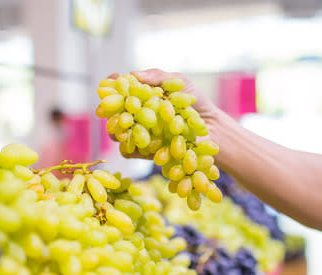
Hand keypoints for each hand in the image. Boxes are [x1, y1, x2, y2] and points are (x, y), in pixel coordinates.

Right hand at [106, 69, 220, 158]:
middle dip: (110, 109)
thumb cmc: (195, 103)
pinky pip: (129, 152)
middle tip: (112, 107)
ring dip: (117, 130)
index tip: (112, 81)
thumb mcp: (179, 83)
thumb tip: (134, 74)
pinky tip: (138, 143)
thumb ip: (157, 77)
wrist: (211, 128)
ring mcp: (140, 134)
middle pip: (113, 113)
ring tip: (125, 126)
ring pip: (117, 133)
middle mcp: (137, 115)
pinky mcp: (145, 152)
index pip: (121, 89)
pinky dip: (130, 148)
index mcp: (141, 97)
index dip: (112, 85)